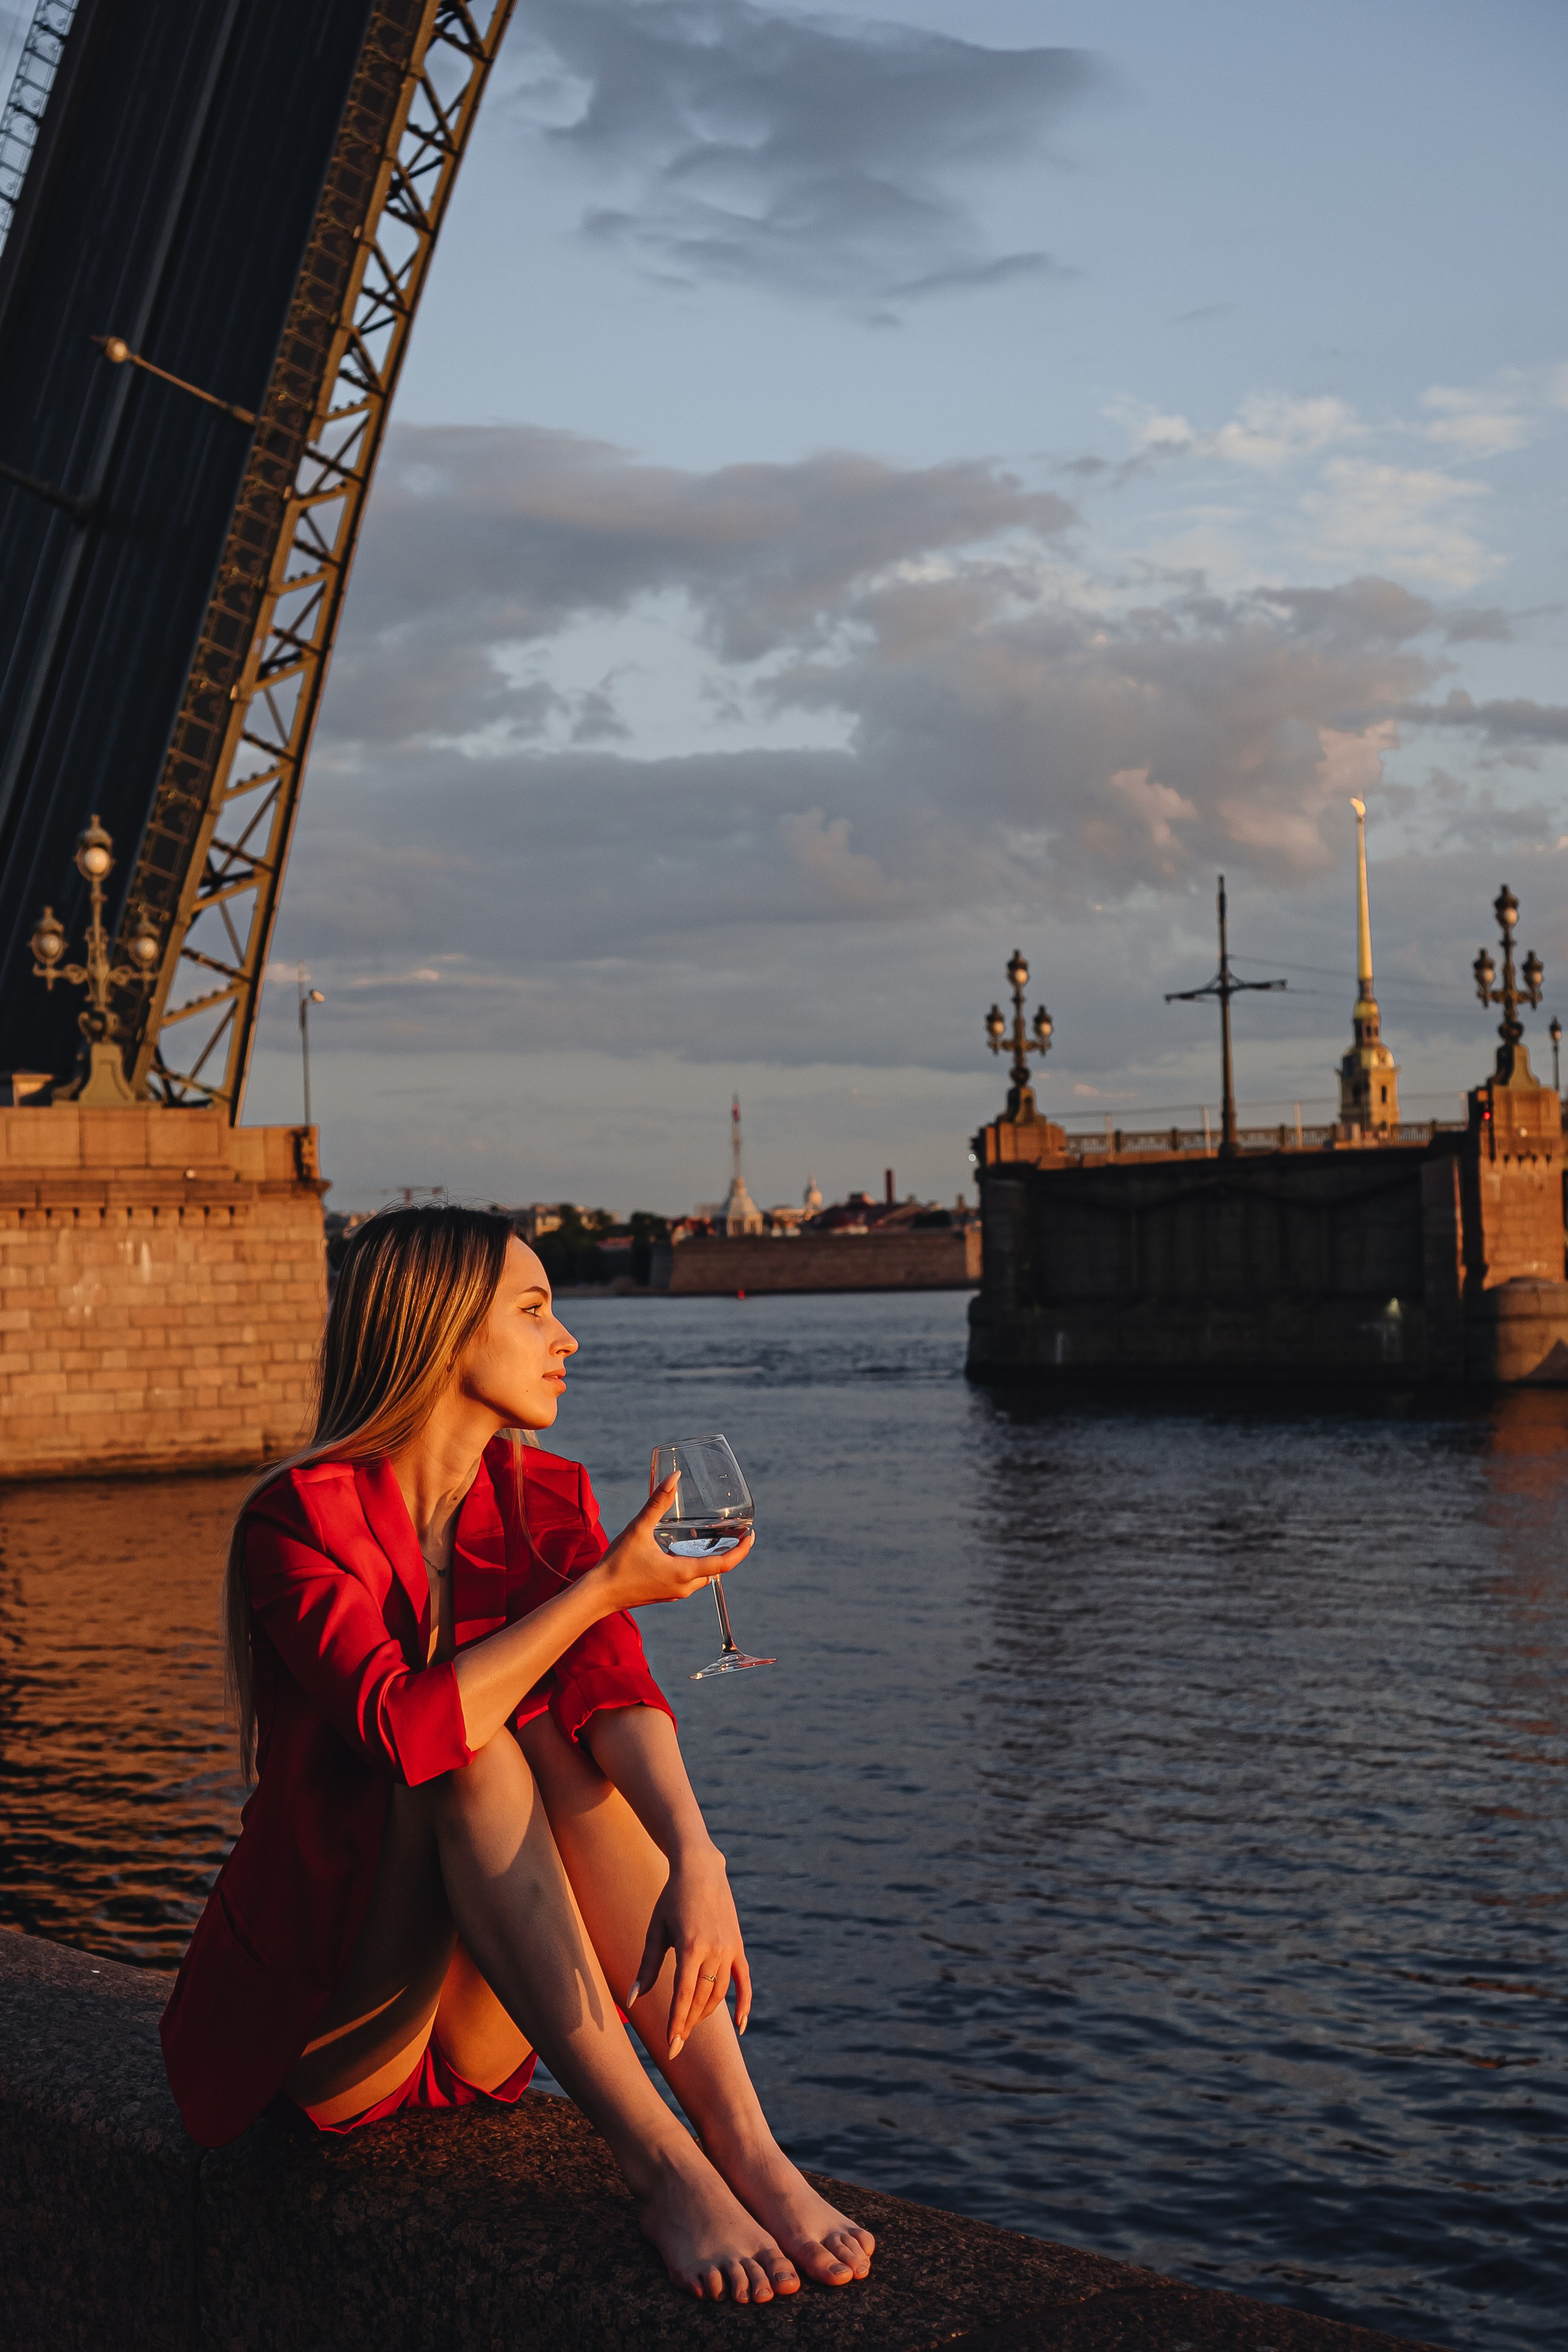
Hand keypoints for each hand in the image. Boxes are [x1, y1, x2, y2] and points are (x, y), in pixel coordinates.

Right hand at [594, 1476, 754, 1613]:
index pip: (725, 1564)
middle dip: (729, 1553)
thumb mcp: (638, 1529)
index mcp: (684, 1572)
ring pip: (703, 1576)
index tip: (752, 1535)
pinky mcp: (665, 1595)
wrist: (598, 1595)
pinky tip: (686, 1552)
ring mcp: (674, 1593)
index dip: (742, 1550)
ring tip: (715, 1540)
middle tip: (735, 1533)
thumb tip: (674, 1477)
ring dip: (711, 1560)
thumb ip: (657, 1502)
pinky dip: (696, 1566)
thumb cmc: (617, 1564)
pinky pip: (689, 1581)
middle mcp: (684, 1587)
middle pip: (716, 1570)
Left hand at [627, 1845, 751, 2058]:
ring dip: (705, 2013)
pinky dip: (743, 2004)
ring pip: (720, 1993)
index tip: (671, 2047)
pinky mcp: (738, 1947)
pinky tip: (740, 2025)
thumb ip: (647, 1967)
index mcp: (691, 1947)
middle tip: (676, 2044)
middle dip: (687, 2024)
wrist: (701, 1870)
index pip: (684, 1996)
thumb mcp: (656, 1931)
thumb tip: (632, 2000)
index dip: (677, 2023)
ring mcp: (730, 1949)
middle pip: (701, 1998)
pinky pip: (744, 1981)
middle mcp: (714, 1950)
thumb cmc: (671, 1899)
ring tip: (689, 2026)